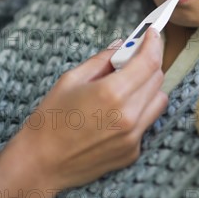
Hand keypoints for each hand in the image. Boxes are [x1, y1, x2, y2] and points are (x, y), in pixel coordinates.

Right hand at [6, 28, 166, 190]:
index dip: (154, 44)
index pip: (149, 62)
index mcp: (112, 94)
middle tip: (133, 58)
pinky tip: (117, 112)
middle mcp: (128, 116)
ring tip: (126, 86)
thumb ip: (101, 60)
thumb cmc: (50, 119)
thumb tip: (120, 45)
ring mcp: (133, 137)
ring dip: (148, 87)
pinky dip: (140, 111)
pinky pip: (148, 122)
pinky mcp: (133, 152)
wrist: (40, 163)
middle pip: (157, 79)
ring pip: (159, 101)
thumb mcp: (71, 79)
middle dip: (149, 63)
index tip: (153, 34)